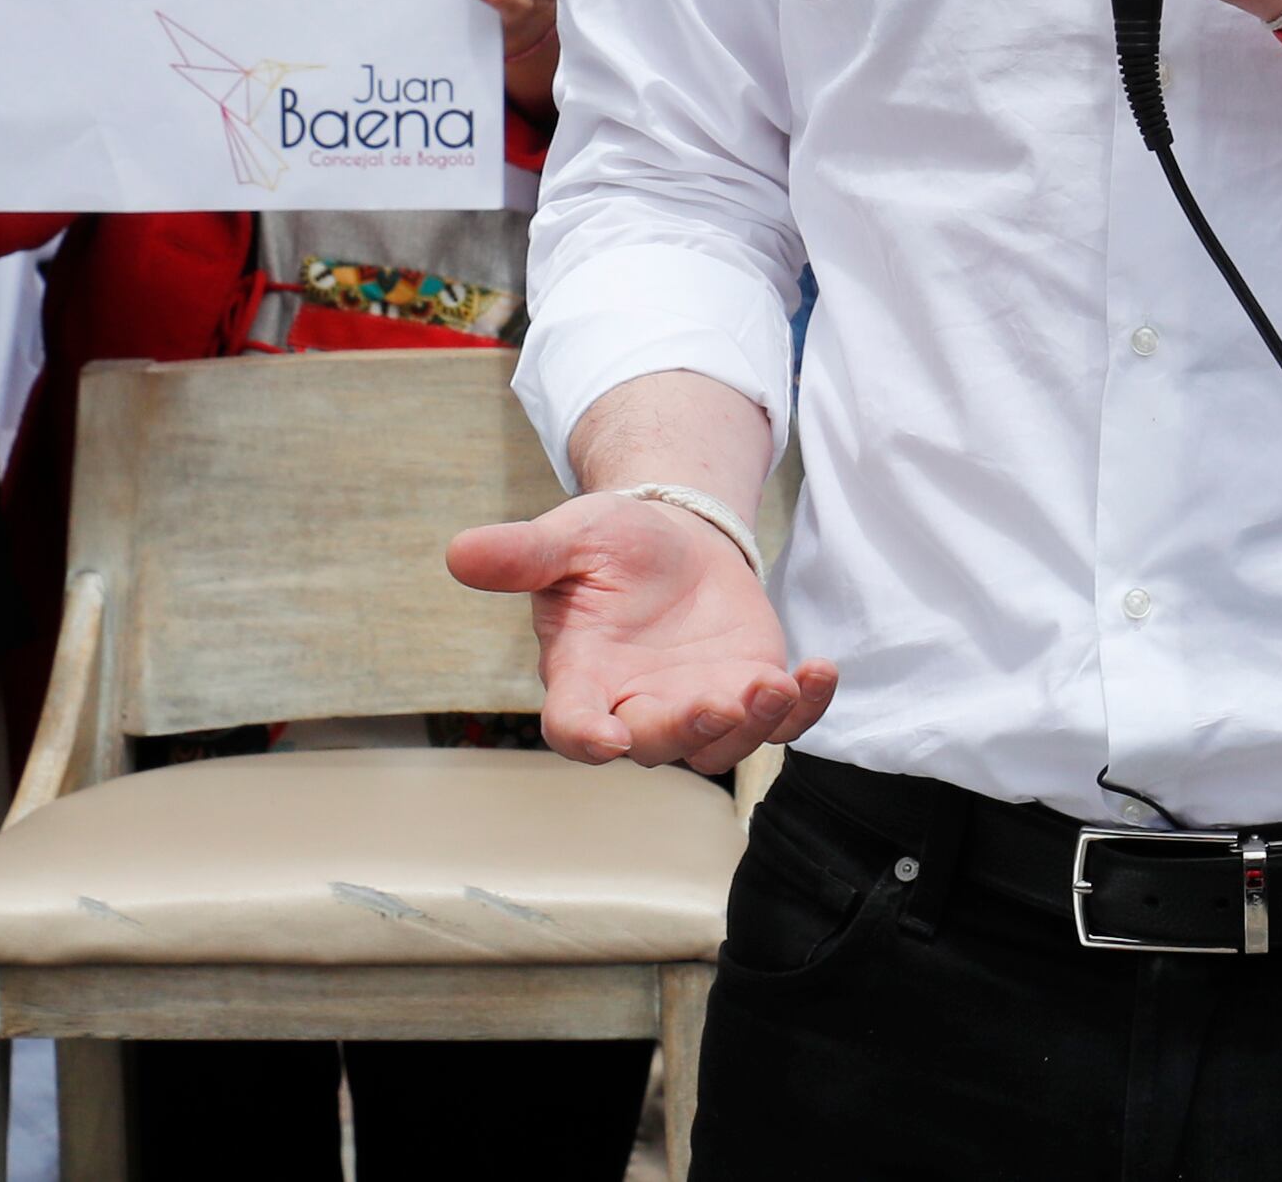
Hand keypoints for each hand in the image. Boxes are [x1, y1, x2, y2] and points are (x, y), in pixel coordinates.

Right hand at [444, 493, 837, 772]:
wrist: (673, 536)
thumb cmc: (609, 544)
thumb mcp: (567, 537)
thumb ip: (523, 553)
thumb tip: (458, 552)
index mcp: (583, 679)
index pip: (575, 725)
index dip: (587, 736)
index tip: (606, 736)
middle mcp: (640, 707)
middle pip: (660, 745)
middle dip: (690, 730)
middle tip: (717, 703)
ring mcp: (700, 707)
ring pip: (725, 745)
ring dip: (753, 725)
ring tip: (776, 684)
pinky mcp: (750, 692)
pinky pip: (781, 720)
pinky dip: (806, 707)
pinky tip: (823, 672)